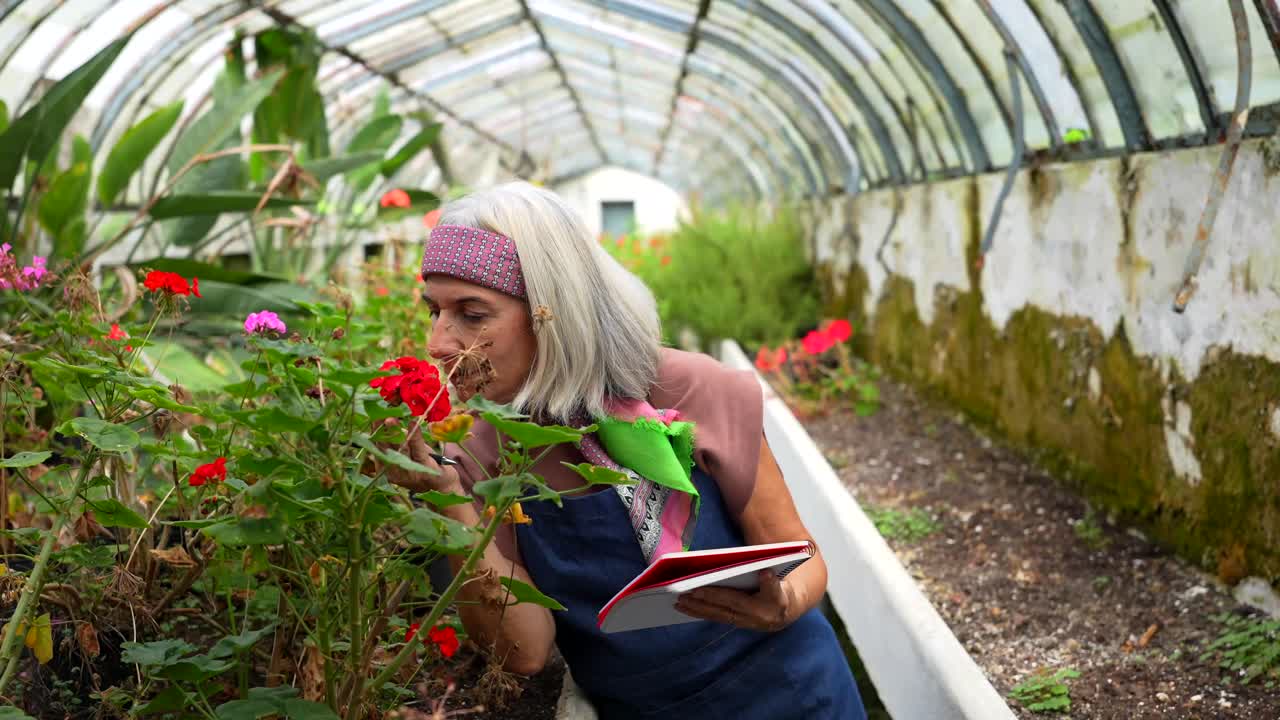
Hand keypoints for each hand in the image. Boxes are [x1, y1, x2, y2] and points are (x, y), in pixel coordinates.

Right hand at [377, 418, 460, 493]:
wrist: (441, 484)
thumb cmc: (420, 463)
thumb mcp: (405, 451)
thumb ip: (395, 439)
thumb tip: (386, 419)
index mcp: (384, 468)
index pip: (376, 447)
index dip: (375, 432)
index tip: (374, 417)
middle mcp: (393, 472)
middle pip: (384, 448)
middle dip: (381, 431)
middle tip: (380, 417)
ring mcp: (408, 472)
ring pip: (400, 449)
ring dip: (395, 432)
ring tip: (391, 419)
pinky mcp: (423, 468)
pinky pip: (418, 449)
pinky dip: (415, 435)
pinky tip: (412, 423)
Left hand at [673, 570, 794, 631]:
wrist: (785, 612)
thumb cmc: (780, 590)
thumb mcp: (781, 583)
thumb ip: (772, 580)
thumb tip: (765, 574)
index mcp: (768, 606)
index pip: (741, 599)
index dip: (722, 594)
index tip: (702, 588)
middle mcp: (755, 618)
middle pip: (725, 608)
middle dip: (704, 601)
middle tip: (685, 593)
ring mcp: (744, 623)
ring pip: (717, 615)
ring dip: (697, 609)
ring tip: (678, 602)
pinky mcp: (736, 623)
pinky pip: (716, 618)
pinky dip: (699, 612)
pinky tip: (685, 607)